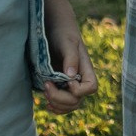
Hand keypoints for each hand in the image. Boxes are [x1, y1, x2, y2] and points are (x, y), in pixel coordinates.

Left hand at [40, 0, 98, 114]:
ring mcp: (70, 84)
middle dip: (61, 98)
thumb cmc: (62, 32)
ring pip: (70, 105)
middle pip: (77, 101)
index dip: (78, 89)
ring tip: (45, 94)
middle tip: (46, 85)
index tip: (66, 79)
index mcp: (86, 68)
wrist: (52, 27)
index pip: (91, 88)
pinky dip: (55, 107)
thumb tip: (71, 76)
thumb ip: (71, 57)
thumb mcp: (67, 41)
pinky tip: (46, 102)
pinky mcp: (59, 86)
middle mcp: (80, 79)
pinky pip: (62, 105)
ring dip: (57, 105)